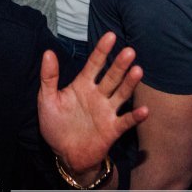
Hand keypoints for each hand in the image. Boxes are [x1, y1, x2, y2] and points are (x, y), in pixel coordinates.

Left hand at [38, 32, 148, 176]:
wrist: (65, 155)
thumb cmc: (56, 126)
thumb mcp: (46, 100)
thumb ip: (48, 77)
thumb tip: (48, 52)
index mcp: (83, 85)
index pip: (94, 64)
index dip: (102, 50)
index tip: (110, 35)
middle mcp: (98, 95)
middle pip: (111, 76)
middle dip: (120, 64)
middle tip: (129, 51)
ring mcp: (107, 111)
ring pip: (121, 94)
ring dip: (130, 83)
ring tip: (138, 70)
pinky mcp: (112, 129)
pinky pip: (126, 121)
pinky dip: (135, 116)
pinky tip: (144, 110)